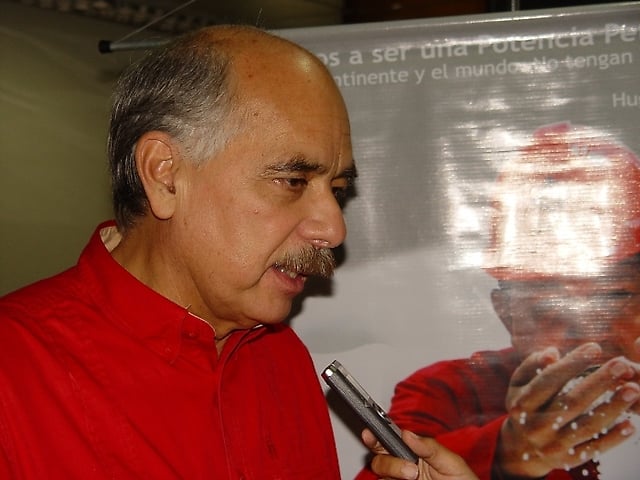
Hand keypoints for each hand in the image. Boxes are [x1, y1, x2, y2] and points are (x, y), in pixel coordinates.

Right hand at [362, 428, 478, 479]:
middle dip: (389, 461)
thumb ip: (430, 447)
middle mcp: (404, 467)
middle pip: (379, 459)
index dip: (375, 435)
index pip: (389, 440)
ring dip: (393, 473)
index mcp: (415, 452)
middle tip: (410, 468)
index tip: (369, 433)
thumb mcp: (451, 462)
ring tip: (414, 478)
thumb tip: (407, 433)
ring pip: (381, 475)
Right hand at [496, 343, 639, 477]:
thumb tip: (553, 353)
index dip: (572, 363)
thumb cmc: (526, 404)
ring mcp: (553, 445)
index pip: (548, 380)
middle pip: (571, 402)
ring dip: (613, 408)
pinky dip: (614, 438)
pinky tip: (629, 424)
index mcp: (521, 404)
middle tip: (622, 365)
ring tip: (632, 389)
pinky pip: (595, 448)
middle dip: (599, 382)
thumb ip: (533, 365)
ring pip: (587, 426)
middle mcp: (535, 426)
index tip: (595, 347)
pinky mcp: (569, 460)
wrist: (522, 448)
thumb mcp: (520, 383)